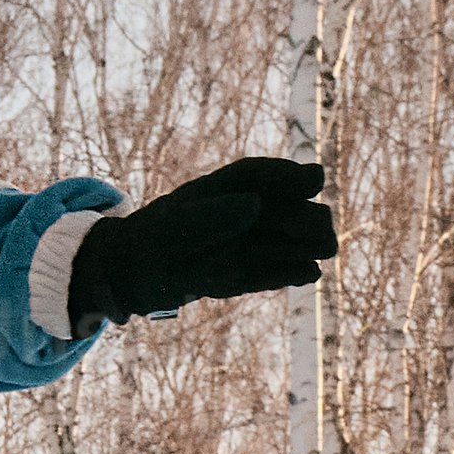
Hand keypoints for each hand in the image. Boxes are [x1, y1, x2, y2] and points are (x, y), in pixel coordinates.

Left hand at [70, 157, 337, 325]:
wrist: (128, 276)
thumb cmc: (148, 245)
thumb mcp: (172, 229)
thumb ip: (209, 219)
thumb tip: (253, 206)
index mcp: (221, 190)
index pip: (260, 176)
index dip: (290, 176)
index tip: (315, 179)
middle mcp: (237, 213)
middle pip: (281, 208)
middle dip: (303, 217)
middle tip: (323, 232)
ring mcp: (242, 243)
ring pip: (282, 240)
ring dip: (304, 244)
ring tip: (325, 251)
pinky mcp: (240, 273)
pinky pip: (266, 272)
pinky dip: (285, 273)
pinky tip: (308, 275)